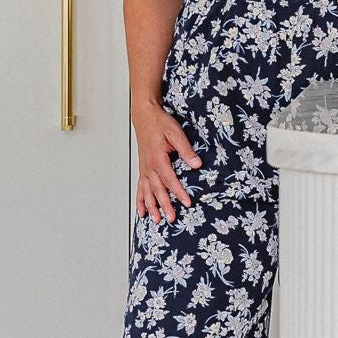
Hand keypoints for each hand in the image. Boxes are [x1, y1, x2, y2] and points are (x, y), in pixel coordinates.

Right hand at [135, 103, 199, 223]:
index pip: (170, 180)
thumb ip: (186, 150)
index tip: (187, 203)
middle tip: (172, 219)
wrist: (145, 116)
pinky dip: (140, 200)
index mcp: (158, 159)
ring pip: (147, 192)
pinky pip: (140, 187)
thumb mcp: (175, 133)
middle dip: (165, 206)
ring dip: (151, 207)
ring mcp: (144, 169)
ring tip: (156, 221)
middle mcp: (148, 167)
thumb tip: (197, 165)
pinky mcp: (143, 169)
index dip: (179, 192)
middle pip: (157, 190)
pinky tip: (142, 211)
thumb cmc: (160, 123)